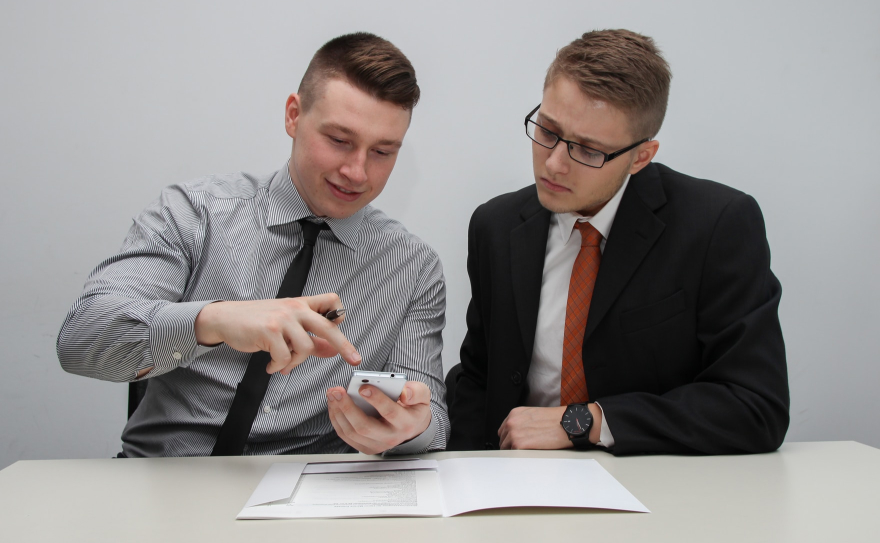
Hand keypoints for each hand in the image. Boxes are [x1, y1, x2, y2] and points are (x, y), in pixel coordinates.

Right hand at [194, 293, 360, 374]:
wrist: (226, 318)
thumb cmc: (257, 321)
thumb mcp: (286, 325)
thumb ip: (310, 337)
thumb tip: (332, 350)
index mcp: (301, 304)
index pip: (331, 300)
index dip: (339, 314)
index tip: (341, 326)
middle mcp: (294, 308)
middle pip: (328, 327)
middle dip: (344, 345)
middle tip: (354, 359)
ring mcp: (282, 319)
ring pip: (305, 348)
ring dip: (295, 362)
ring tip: (283, 364)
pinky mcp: (269, 331)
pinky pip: (285, 357)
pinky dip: (279, 366)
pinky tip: (272, 365)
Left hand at [326, 381, 431, 454]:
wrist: (412, 426)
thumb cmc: (413, 407)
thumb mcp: (422, 396)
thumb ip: (416, 392)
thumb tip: (404, 393)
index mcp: (406, 423)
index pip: (390, 412)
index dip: (376, 400)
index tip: (363, 387)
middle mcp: (391, 438)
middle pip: (364, 426)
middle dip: (348, 407)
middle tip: (337, 390)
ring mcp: (377, 445)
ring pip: (352, 432)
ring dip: (338, 412)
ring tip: (333, 394)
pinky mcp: (366, 447)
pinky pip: (346, 435)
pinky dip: (337, 419)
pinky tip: (334, 404)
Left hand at [498, 406, 571, 449]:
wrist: (568, 423)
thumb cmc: (556, 420)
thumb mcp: (534, 415)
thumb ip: (522, 422)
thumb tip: (518, 434)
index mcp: (515, 413)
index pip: (503, 430)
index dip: (509, 438)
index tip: (515, 443)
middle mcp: (512, 422)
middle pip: (503, 440)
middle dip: (510, 445)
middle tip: (523, 450)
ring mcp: (514, 433)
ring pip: (505, 448)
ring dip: (514, 452)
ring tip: (527, 453)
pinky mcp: (519, 444)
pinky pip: (512, 454)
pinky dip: (518, 456)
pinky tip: (529, 454)